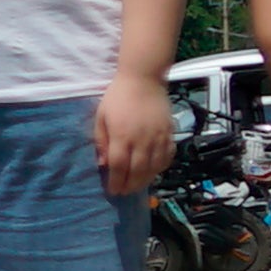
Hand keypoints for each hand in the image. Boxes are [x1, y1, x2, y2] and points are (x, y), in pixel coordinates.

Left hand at [93, 74, 175, 199]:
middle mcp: (142, 140)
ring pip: (154, 167)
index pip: (119, 167)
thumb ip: (102, 141)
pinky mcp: (169, 133)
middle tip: (124, 192)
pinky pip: (168, 156)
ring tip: (137, 186)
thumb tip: (104, 163)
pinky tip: (154, 171)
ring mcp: (158, 137)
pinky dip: (161, 167)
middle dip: (130, 185)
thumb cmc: (117, 97)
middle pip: (137, 171)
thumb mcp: (101, 116)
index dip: (116, 181)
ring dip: (146, 180)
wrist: (143, 79)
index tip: (112, 190)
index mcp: (122, 136)